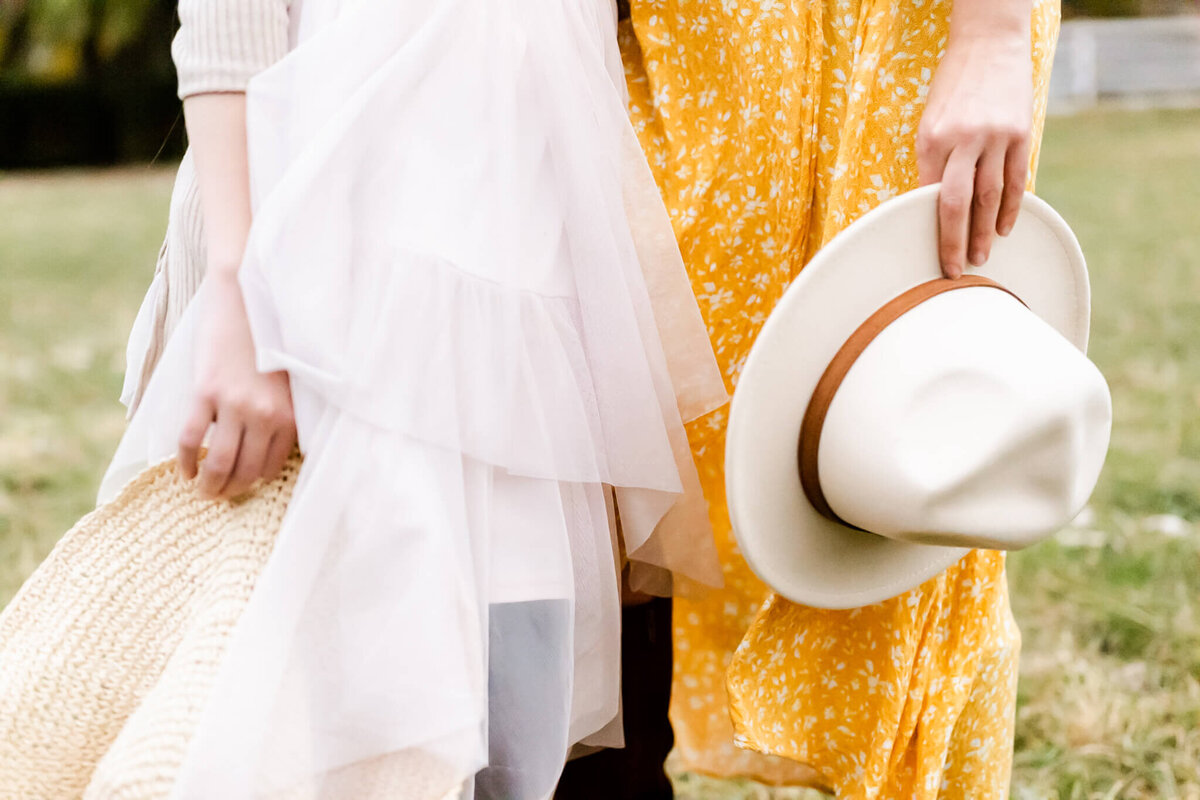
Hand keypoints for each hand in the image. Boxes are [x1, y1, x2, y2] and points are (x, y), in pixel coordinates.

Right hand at [178, 271, 296, 498]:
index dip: (259, 481)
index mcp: (289, 415)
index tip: (249, 485)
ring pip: (219, 463)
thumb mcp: (292, 381)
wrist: (247, 296)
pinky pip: (190, 440)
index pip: (274, 467)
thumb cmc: (273, 338)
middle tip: (223, 497)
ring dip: (210, 487)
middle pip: (247, 471)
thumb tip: (282, 451)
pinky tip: (184, 473)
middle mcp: (264, 415)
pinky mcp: (204, 392)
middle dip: (234, 491)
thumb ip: (286, 414)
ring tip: (204, 492)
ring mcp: (233, 405)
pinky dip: (184, 463)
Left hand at [917, 35, 1033, 277]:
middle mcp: (962, 139)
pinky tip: (1003, 229)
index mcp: (931, 139)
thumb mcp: (929, 121)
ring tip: (980, 257)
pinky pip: (1016, 180)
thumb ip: (932, 161)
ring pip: (990, 197)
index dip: (929, 227)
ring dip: (985, 232)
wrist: (988, 44)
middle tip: (955, 271)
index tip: (928, 253)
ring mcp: (995, 137)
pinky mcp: (1021, 133)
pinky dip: (1010, 208)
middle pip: (957, 204)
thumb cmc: (952, 88)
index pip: (929, 195)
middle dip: (954, 242)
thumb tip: (931, 205)